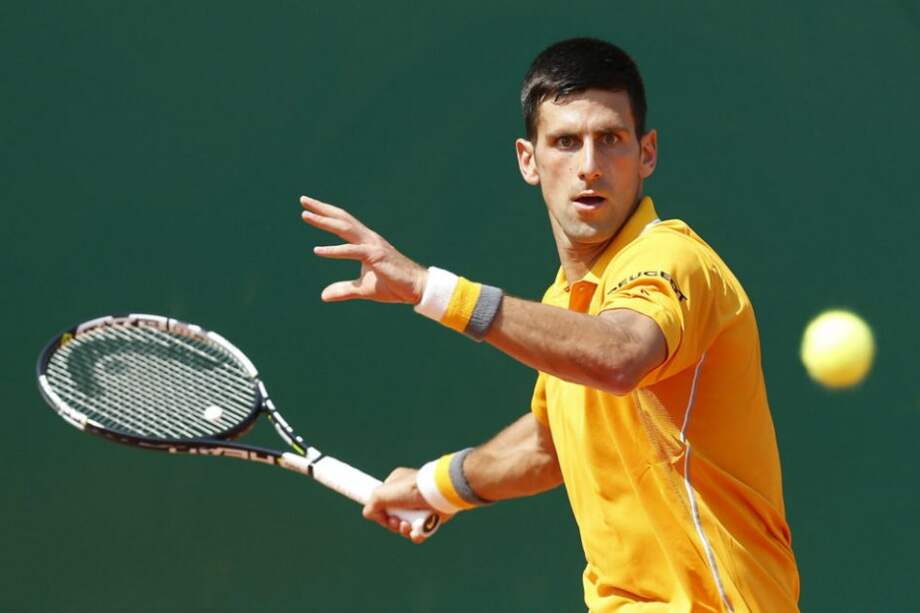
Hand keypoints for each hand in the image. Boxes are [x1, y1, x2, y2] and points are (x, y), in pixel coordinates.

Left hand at [300, 195, 427, 303]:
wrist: (417, 288)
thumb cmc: (393, 285)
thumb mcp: (363, 289)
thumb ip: (343, 290)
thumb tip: (323, 295)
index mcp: (366, 242)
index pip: (343, 224)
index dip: (326, 215)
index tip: (309, 208)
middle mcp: (368, 239)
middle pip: (342, 219)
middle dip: (322, 209)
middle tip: (303, 200)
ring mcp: (372, 245)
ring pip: (345, 228)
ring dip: (324, 221)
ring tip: (306, 215)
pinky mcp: (375, 256)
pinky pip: (351, 251)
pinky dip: (334, 250)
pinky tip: (317, 251)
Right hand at [362, 467, 451, 543]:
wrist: (438, 493)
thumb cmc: (409, 489)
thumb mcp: (381, 494)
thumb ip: (370, 505)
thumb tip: (371, 515)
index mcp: (396, 484)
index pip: (383, 502)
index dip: (381, 514)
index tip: (383, 517)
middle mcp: (408, 494)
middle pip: (394, 516)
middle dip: (392, 524)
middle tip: (396, 523)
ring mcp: (420, 506)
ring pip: (406, 526)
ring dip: (403, 531)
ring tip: (406, 527)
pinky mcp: (431, 517)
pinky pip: (420, 532)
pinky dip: (416, 535)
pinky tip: (416, 534)